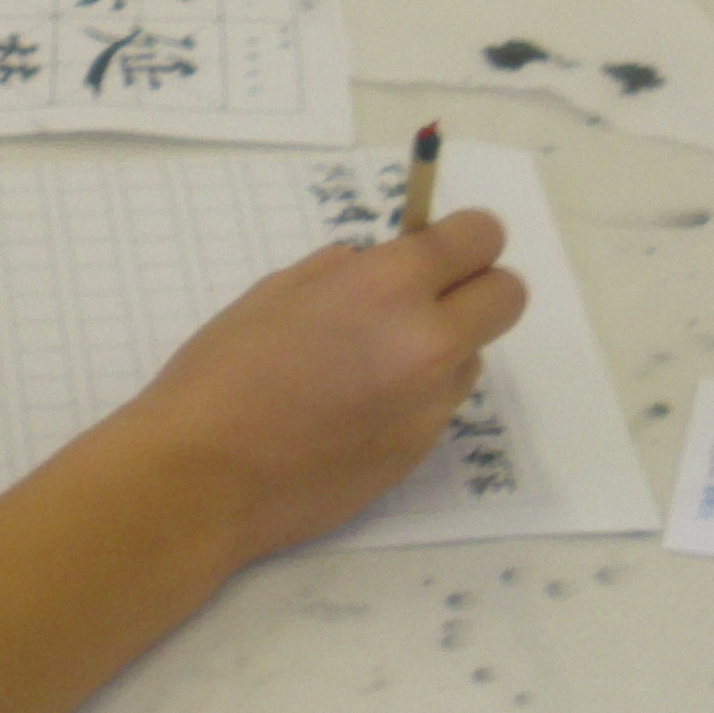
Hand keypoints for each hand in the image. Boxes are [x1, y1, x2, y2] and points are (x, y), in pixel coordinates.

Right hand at [125, 210, 525, 565]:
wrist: (205, 476)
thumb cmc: (223, 373)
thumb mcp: (276, 292)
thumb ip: (343, 273)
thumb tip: (377, 268)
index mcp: (388, 286)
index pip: (479, 238)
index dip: (466, 236)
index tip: (446, 246)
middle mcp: (427, 342)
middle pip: (508, 296)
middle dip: (477, 287)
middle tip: (428, 298)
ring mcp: (430, 404)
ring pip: (474, 356)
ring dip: (443, 348)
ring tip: (371, 365)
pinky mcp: (420, 452)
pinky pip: (439, 404)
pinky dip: (414, 396)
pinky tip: (355, 409)